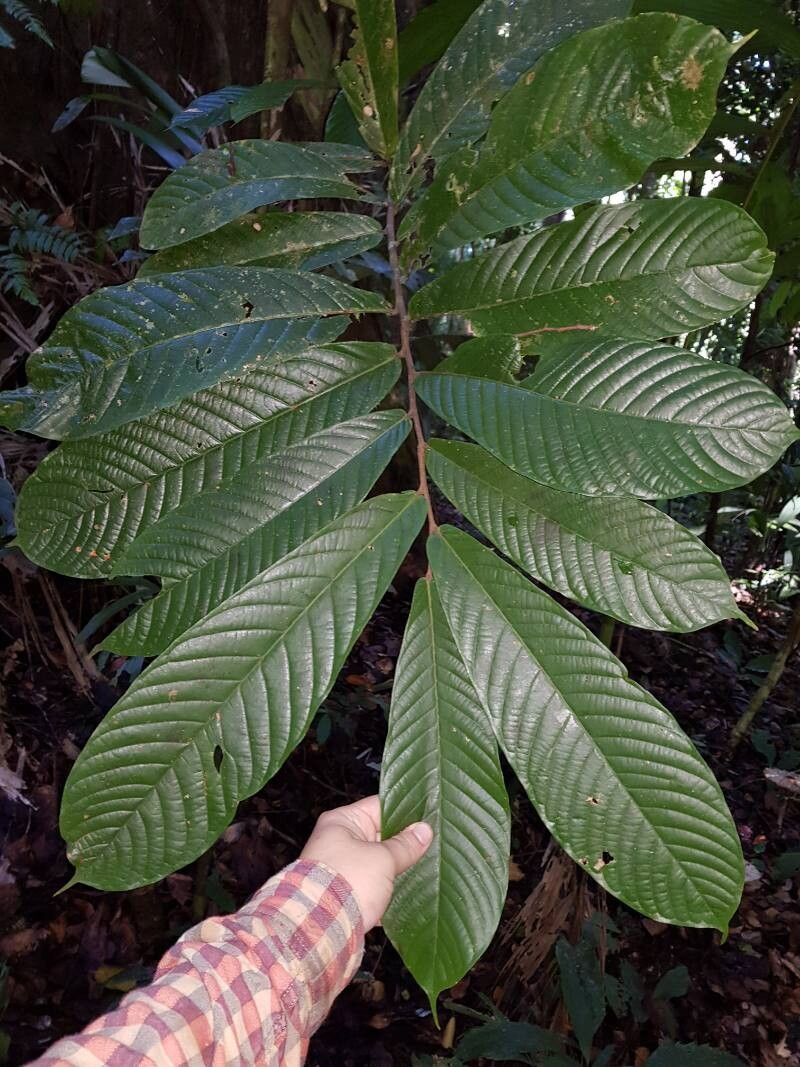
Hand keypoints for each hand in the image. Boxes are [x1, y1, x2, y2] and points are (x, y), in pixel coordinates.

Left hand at [300, 795, 432, 929]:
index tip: (428, 821)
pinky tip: (407, 895)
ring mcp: (339, 867)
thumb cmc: (348, 882)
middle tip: (430, 848)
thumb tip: (424, 830)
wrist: (320, 927)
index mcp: (342, 821)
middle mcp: (337, 840)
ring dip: (396, 869)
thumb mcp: (383, 858)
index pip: (380, 806)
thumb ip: (405, 845)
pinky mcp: (343, 893)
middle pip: (379, 834)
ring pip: (377, 862)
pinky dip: (386, 889)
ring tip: (423, 871)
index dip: (406, 813)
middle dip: (403, 844)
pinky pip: (371, 885)